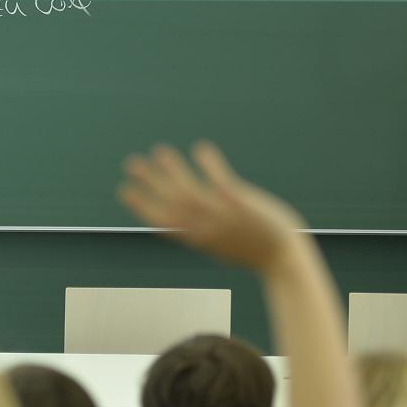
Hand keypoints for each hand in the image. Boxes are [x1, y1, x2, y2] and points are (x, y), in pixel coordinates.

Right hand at [119, 143, 305, 271]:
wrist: (282, 258)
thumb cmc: (253, 252)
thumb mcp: (221, 246)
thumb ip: (203, 234)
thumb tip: (191, 229)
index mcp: (196, 239)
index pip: (160, 221)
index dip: (140, 204)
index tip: (124, 190)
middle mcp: (203, 227)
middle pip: (169, 201)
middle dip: (148, 181)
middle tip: (131, 163)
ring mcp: (220, 214)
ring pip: (189, 189)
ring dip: (172, 169)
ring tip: (158, 151)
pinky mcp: (239, 201)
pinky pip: (219, 180)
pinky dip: (208, 164)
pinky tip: (200, 148)